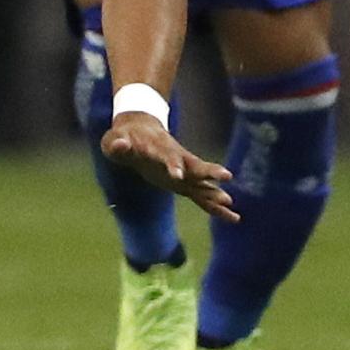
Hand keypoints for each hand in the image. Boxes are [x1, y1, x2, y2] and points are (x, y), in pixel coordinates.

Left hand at [99, 112, 238, 221]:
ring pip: (203, 183)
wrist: (139, 132)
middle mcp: (177, 160)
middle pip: (196, 166)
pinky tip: (233, 218)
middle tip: (226, 175)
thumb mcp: (116, 140)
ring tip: (231, 204)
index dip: (173, 165)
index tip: (177, 176)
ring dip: (216, 192)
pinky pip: (203, 197)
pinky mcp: (185, 183)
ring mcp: (184, 172)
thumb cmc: (124, 138)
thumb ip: (118, 144)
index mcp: (160, 149)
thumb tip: (120, 145)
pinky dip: (216, 207)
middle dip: (209, 172)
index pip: (168, 157)